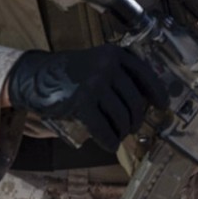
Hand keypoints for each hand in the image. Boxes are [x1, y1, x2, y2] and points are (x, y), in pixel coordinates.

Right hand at [7, 46, 168, 152]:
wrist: (35, 77)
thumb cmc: (69, 72)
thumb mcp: (98, 62)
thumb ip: (118, 74)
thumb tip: (145, 101)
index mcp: (114, 54)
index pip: (145, 74)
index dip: (157, 92)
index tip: (162, 106)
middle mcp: (107, 66)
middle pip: (134, 100)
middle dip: (136, 119)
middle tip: (132, 127)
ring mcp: (94, 83)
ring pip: (121, 116)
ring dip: (123, 131)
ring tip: (120, 135)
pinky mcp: (80, 102)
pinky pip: (103, 128)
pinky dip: (109, 140)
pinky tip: (110, 144)